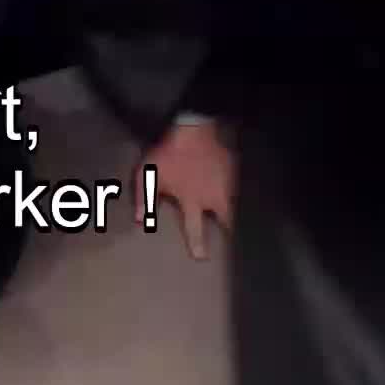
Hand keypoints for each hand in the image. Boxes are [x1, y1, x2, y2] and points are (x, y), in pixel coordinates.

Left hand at [134, 119, 235, 260]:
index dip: (198, 244)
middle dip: (232, 233)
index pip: (195, 228)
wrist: (192, 127)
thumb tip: (138, 220)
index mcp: (192, 200)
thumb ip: (143, 197)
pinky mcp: (235, 170)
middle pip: (228, 221)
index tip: (201, 257)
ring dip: (240, 214)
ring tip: (246, 223)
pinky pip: (242, 187)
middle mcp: (213, 197)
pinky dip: (244, 193)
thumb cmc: (169, 153)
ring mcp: (227, 184)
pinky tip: (246, 195)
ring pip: (238, 205)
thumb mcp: (149, 174)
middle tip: (238, 244)